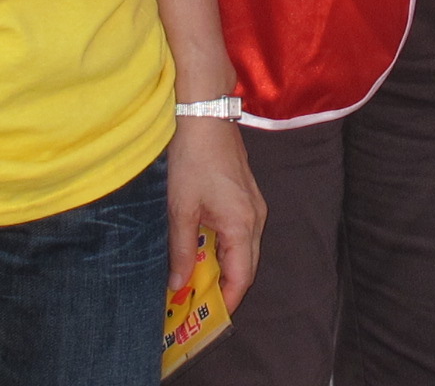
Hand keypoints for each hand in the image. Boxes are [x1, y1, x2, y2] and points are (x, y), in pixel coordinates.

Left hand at [164, 116, 265, 311]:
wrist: (204, 115)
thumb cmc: (192, 160)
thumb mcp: (180, 209)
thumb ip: (182, 251)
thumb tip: (178, 285)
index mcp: (242, 225)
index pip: (241, 278)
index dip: (225, 302)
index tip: (205, 319)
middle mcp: (256, 218)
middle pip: (246, 267)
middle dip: (223, 288)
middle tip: (194, 304)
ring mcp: (255, 205)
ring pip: (244, 250)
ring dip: (222, 267)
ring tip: (194, 280)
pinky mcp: (247, 196)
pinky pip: (241, 233)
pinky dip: (224, 248)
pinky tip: (201, 249)